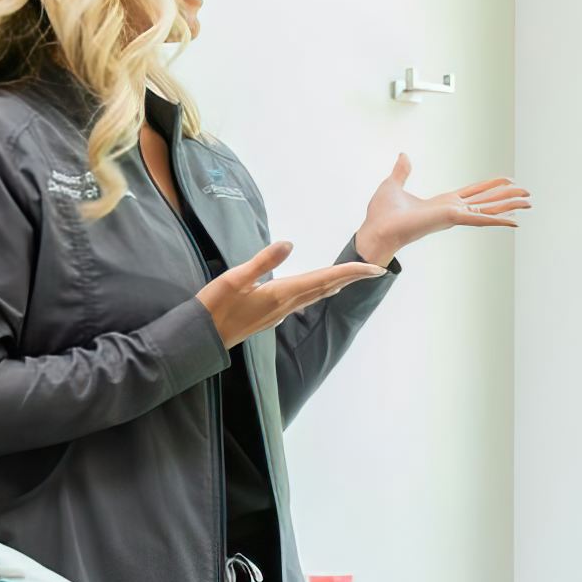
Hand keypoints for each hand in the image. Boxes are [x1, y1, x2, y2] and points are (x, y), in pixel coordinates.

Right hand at [198, 240, 386, 350]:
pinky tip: (322, 288)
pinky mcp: (272, 314)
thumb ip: (263, 261)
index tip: (375, 269)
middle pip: (327, 287)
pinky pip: (306, 300)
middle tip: (377, 270)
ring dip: (338, 284)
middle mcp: (287, 304)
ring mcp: (280, 312)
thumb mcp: (235, 279)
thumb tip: (289, 243)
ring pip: (318, 295)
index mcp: (282, 293)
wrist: (203, 338)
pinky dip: (321, 290)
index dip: (351, 272)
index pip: (325, 279)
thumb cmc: (215, 307)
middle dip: (352, 278)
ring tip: (355, 276)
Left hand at [355, 153, 528, 266]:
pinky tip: (516, 221)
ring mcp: (454, 216)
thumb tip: (403, 156)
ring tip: (530, 201)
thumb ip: (402, 171)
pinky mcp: (452, 219)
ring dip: (510, 205)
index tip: (507, 181)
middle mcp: (452, 210)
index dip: (491, 186)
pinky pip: (481, 218)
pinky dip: (499, 220)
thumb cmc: (382, 214)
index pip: (473, 192)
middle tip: (527, 194)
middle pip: (487, 200)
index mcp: (443, 203)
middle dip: (507, 197)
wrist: (376, 229)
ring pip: (489, 208)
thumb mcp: (393, 184)